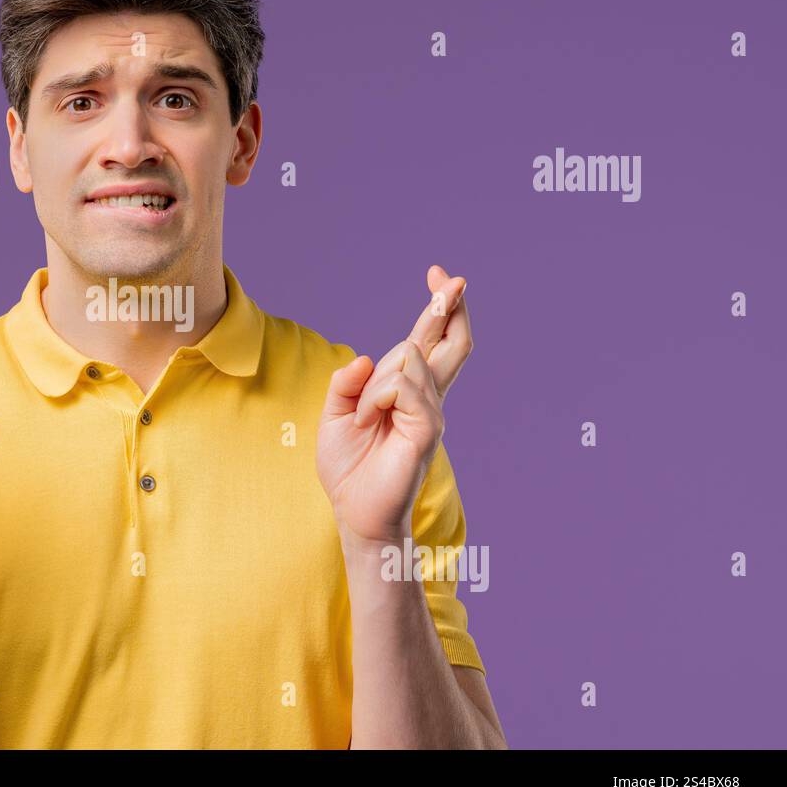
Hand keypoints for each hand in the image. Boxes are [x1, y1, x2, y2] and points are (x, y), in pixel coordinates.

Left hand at [316, 266, 472, 547]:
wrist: (354, 512)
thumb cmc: (348, 467)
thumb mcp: (335, 414)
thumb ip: (347, 382)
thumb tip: (366, 358)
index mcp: (407, 392)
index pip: (429, 341)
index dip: (438, 308)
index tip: (439, 274)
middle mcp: (426, 398)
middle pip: (451, 342)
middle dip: (449, 306)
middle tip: (451, 279)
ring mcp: (431, 413)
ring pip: (407, 360)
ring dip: (373, 385)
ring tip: (361, 419)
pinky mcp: (428, 430)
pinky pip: (404, 388)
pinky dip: (376, 398)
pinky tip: (367, 421)